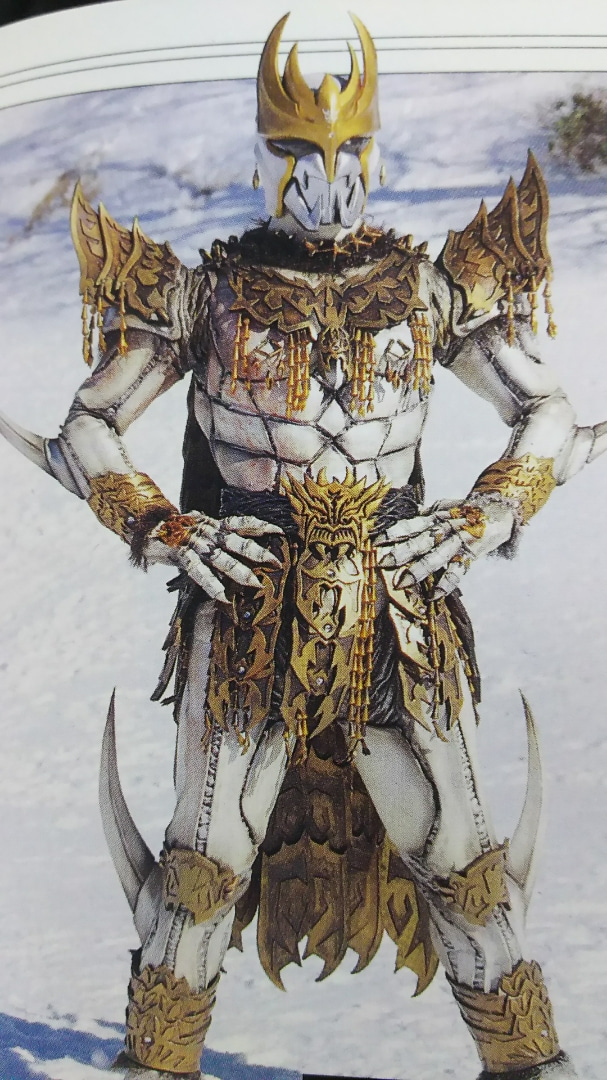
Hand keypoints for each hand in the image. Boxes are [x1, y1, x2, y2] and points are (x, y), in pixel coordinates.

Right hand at [143, 511, 283, 602]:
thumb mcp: (199, 529)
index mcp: (214, 525)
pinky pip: (199, 572)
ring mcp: (196, 543)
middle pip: (237, 541)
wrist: (145, 527)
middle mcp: (208, 532)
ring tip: (256, 584)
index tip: (280, 532)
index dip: (261, 526)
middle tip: (277, 562)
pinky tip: (223, 597)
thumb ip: (216, 536)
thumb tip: (236, 549)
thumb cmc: (176, 532)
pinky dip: (212, 585)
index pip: (242, 523)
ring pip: (222, 558)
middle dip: (258, 552)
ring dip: (240, 572)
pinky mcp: (181, 555)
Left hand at [375, 498, 515, 597]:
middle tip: (381, 562)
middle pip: (420, 541)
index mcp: (436, 517)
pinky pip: (458, 571)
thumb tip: (401, 520)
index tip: (375, 540)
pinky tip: (434, 596)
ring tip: (401, 582)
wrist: (500, 509)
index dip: (394, 532)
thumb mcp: (443, 507)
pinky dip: (446, 583)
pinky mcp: (471, 554)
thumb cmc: (466, 511)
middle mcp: (446, 529)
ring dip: (418, 570)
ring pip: (436, 556)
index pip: (411, 525)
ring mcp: (458, 542)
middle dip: (401, 552)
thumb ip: (424, 515)